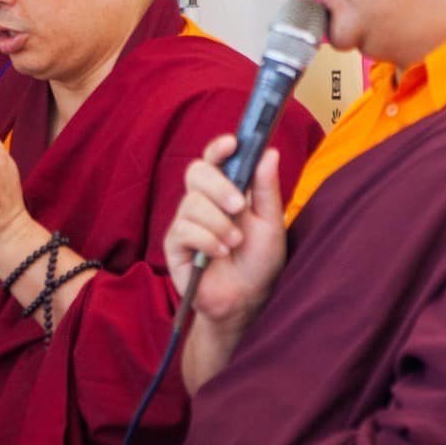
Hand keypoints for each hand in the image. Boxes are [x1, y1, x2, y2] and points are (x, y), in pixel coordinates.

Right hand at [164, 135, 286, 327]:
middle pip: (197, 172)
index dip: (219, 148)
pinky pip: (184, 230)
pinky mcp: (174, 245)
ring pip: (193, 203)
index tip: (232, 143)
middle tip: (238, 207)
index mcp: (225, 191)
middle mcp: (202, 202)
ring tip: (234, 244)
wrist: (246, 300)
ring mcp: (186, 222)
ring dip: (219, 224)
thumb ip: (266, 189)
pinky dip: (207, 241)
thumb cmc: (260, 262)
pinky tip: (218, 254)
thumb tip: (269, 152)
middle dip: (218, 186)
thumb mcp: (271, 223)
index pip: (214, 160)